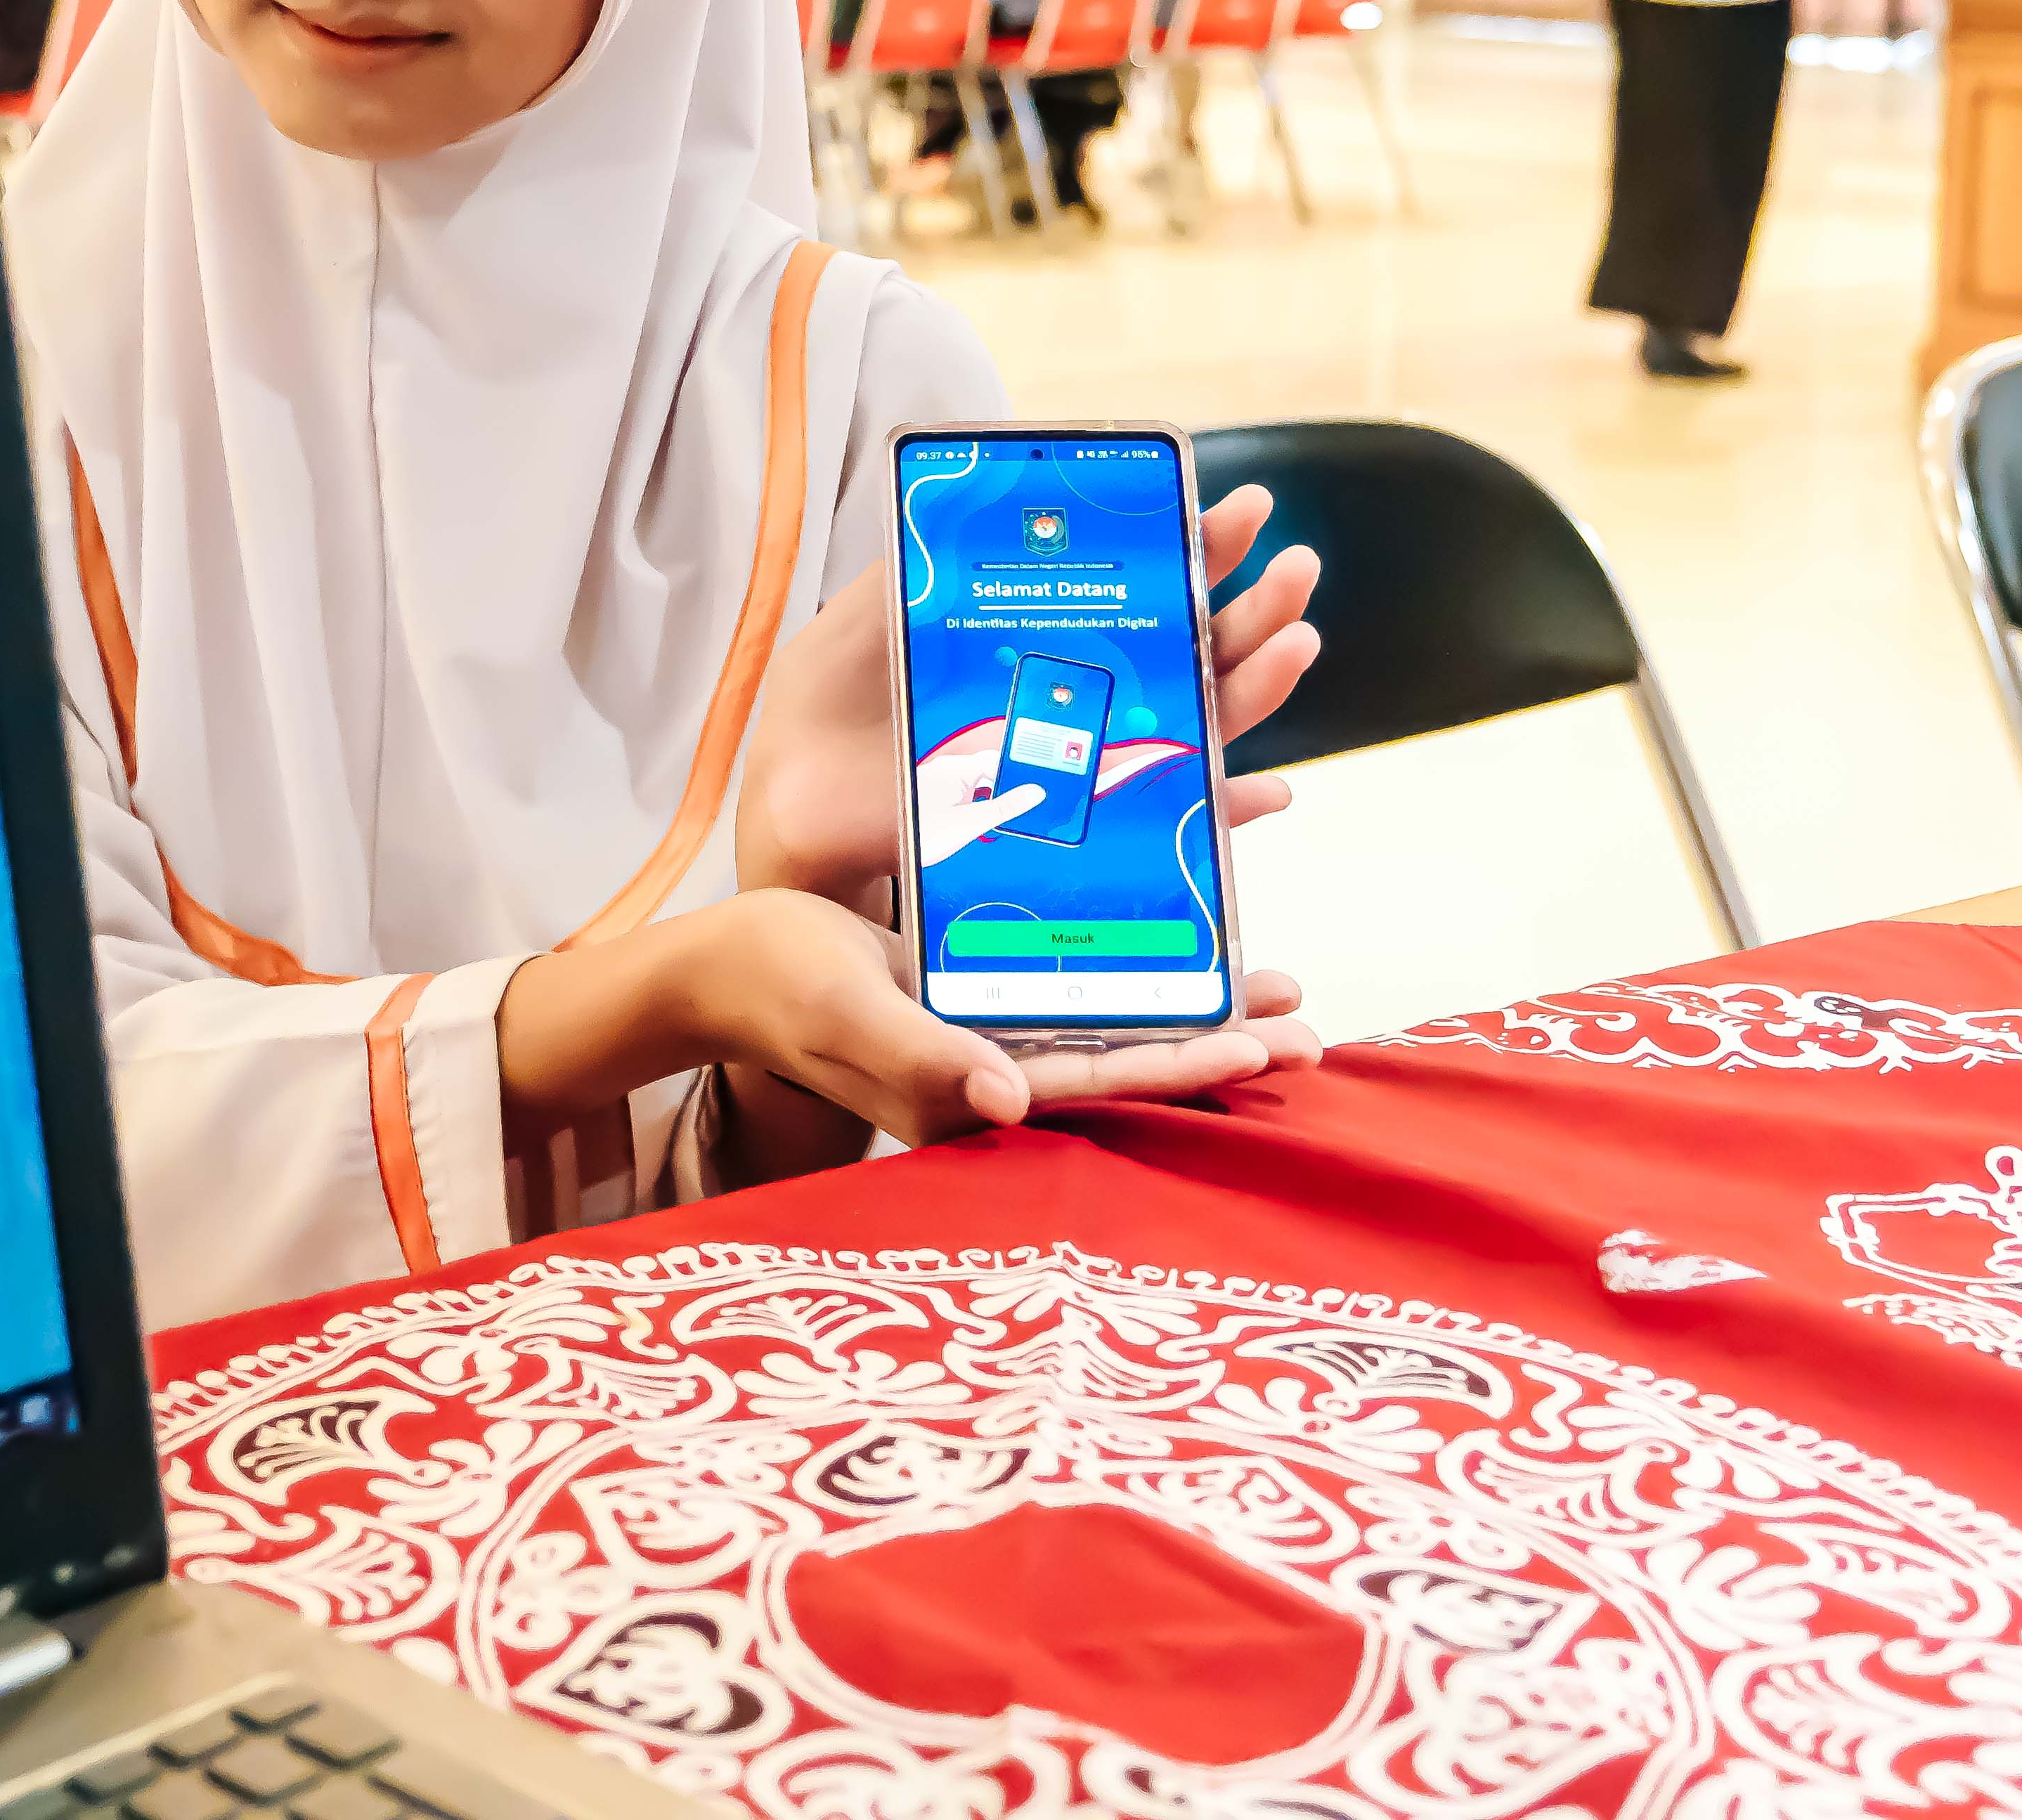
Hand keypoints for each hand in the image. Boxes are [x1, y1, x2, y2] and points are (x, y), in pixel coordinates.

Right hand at [497, 895, 1322, 1185]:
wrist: (715, 966)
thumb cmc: (771, 988)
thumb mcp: (841, 1013)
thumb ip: (916, 1061)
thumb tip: (1004, 1098)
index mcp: (969, 1090)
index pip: (1102, 1081)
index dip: (1187, 1061)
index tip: (1265, 1040)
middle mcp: (992, 1067)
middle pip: (1127, 1056)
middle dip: (1217, 1040)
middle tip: (1306, 1021)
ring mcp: (985, 1029)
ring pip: (1110, 1016)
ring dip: (1188, 998)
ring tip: (1271, 980)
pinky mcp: (972, 988)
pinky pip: (1068, 975)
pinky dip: (1126, 954)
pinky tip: (1175, 923)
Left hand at [735, 483, 1321, 913]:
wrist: (789, 803)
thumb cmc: (829, 711)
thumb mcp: (872, 610)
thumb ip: (931, 556)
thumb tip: (997, 495)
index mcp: (1047, 640)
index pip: (1148, 590)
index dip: (1200, 550)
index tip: (1242, 508)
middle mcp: (1081, 701)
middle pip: (1195, 653)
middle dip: (1256, 608)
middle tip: (1294, 566)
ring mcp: (1082, 764)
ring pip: (1198, 726)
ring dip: (1257, 684)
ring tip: (1297, 638)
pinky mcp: (1066, 828)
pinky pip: (1161, 823)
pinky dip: (1220, 812)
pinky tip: (1266, 791)